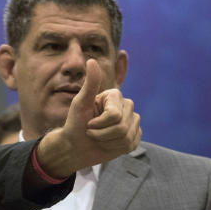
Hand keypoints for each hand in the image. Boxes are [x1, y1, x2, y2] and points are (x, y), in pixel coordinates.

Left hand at [36, 58, 140, 177]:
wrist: (75, 146)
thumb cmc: (75, 124)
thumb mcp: (80, 104)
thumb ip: (90, 83)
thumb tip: (92, 61)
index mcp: (115, 96)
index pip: (114, 116)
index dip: (98, 124)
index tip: (88, 123)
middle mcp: (127, 106)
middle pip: (122, 127)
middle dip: (102, 134)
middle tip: (91, 132)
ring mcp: (133, 121)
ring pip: (126, 137)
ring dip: (107, 142)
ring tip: (98, 138)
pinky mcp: (135, 135)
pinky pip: (132, 144)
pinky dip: (116, 148)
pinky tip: (108, 144)